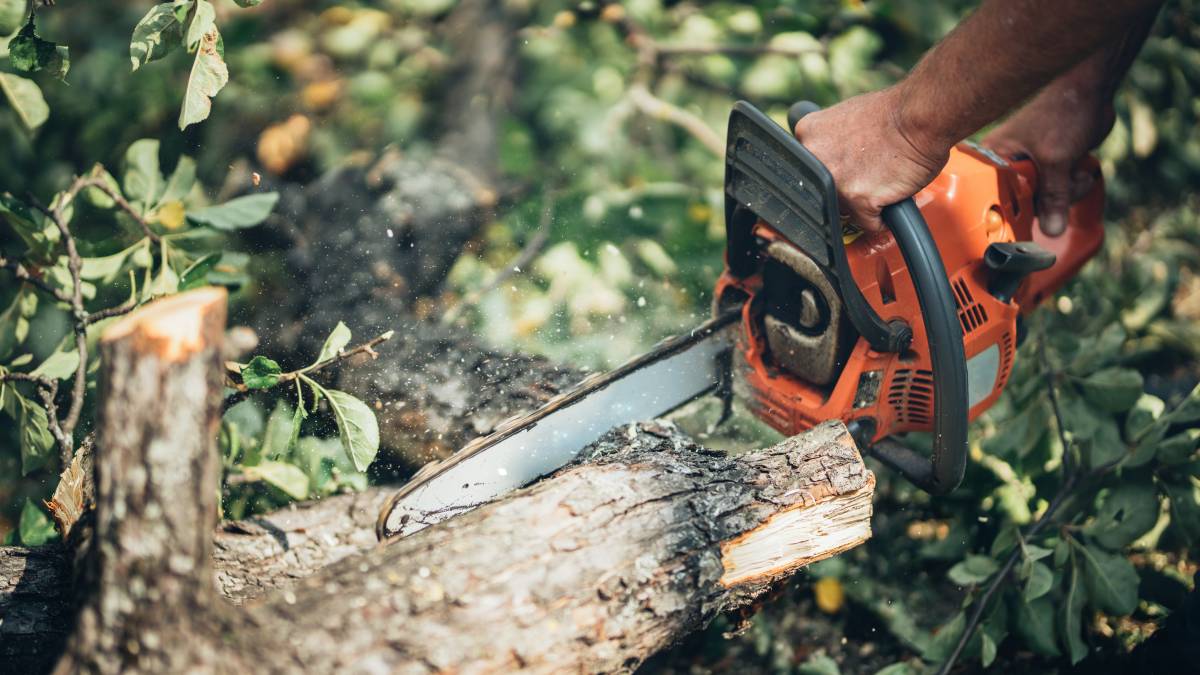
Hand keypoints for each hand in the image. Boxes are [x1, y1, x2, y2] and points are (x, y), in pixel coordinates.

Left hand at [792, 87, 951, 232]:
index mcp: (808, 133)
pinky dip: (881, 218)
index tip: (847, 168)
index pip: (810, 169)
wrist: (920, 116)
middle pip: (823, 191)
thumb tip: (829, 154)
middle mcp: (815, 159)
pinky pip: (868, 224)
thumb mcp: (846, 115)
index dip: (832, 171)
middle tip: (868, 174)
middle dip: (844, 188)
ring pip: (844, 210)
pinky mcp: (858, 202)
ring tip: (882, 182)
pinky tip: (890, 197)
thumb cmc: (894, 113)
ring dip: (862, 204)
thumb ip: (830, 138)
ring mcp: (834, 183)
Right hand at [984, 79, 1113, 235]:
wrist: (1090, 89)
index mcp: (994, 160)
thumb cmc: (1063, 113)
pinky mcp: (1049, 169)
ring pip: (1047, 201)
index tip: (1030, 222)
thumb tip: (1052, 231)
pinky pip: (1059, 192)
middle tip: (1065, 183)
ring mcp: (1030, 169)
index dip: (1012, 214)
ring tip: (1076, 169)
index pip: (996, 199)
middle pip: (1024, 205)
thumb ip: (1053, 196)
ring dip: (1068, 192)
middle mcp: (1007, 166)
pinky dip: (1074, 186)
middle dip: (1051, 200)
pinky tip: (1079, 169)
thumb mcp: (1056, 159)